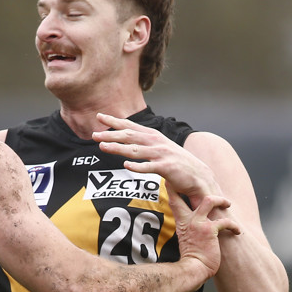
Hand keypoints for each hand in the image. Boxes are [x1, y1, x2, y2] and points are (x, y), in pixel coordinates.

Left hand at [92, 113, 219, 206]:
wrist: (198, 175)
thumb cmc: (175, 162)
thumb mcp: (158, 148)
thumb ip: (143, 143)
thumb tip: (126, 138)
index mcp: (153, 136)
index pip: (130, 126)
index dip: (114, 121)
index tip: (99, 116)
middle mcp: (156, 142)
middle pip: (129, 136)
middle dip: (111, 135)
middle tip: (94, 135)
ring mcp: (161, 154)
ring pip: (136, 150)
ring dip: (118, 148)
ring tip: (103, 147)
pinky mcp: (167, 167)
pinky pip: (149, 167)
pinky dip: (138, 166)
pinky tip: (126, 165)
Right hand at [168, 189, 240, 277]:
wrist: (193, 269)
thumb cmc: (190, 259)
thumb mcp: (185, 240)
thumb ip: (188, 230)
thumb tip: (192, 230)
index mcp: (182, 222)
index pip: (174, 201)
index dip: (173, 188)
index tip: (173, 181)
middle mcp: (189, 219)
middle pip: (189, 193)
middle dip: (194, 184)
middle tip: (202, 181)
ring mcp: (199, 223)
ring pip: (210, 200)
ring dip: (221, 200)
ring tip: (227, 203)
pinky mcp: (210, 230)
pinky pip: (225, 221)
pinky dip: (234, 226)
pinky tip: (237, 231)